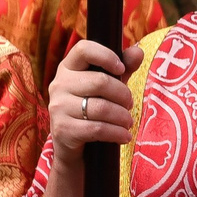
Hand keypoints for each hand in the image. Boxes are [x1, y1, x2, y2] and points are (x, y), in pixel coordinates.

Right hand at [48, 41, 140, 162]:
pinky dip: (117, 133)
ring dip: (123, 117)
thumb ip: (123, 68)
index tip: (121, 69)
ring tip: (128, 122)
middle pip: (101, 81)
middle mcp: (58, 84)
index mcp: (68, 68)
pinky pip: (97, 128)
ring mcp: (58, 107)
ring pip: (101, 108)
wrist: (74, 147)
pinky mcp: (62, 129)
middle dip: (123, 95)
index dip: (106, 56)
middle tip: (129, 104)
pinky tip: (124, 136)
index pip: (83, 49)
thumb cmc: (92, 109)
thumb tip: (138, 51)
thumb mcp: (108, 87)